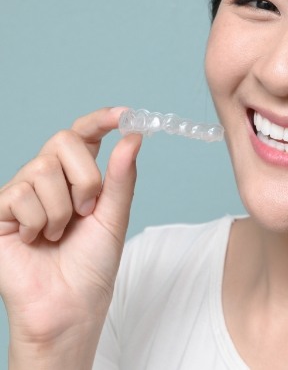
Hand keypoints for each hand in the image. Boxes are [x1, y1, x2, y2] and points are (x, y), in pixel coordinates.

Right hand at [0, 107, 141, 365]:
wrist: (68, 304)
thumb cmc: (92, 263)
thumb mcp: (114, 216)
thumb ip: (121, 177)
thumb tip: (133, 138)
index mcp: (79, 175)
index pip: (85, 134)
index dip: (101, 119)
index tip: (124, 115)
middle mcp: (50, 177)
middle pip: (64, 140)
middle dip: (84, 177)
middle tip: (86, 211)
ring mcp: (23, 190)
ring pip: (42, 168)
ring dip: (61, 208)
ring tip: (59, 233)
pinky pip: (21, 194)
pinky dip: (38, 221)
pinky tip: (35, 240)